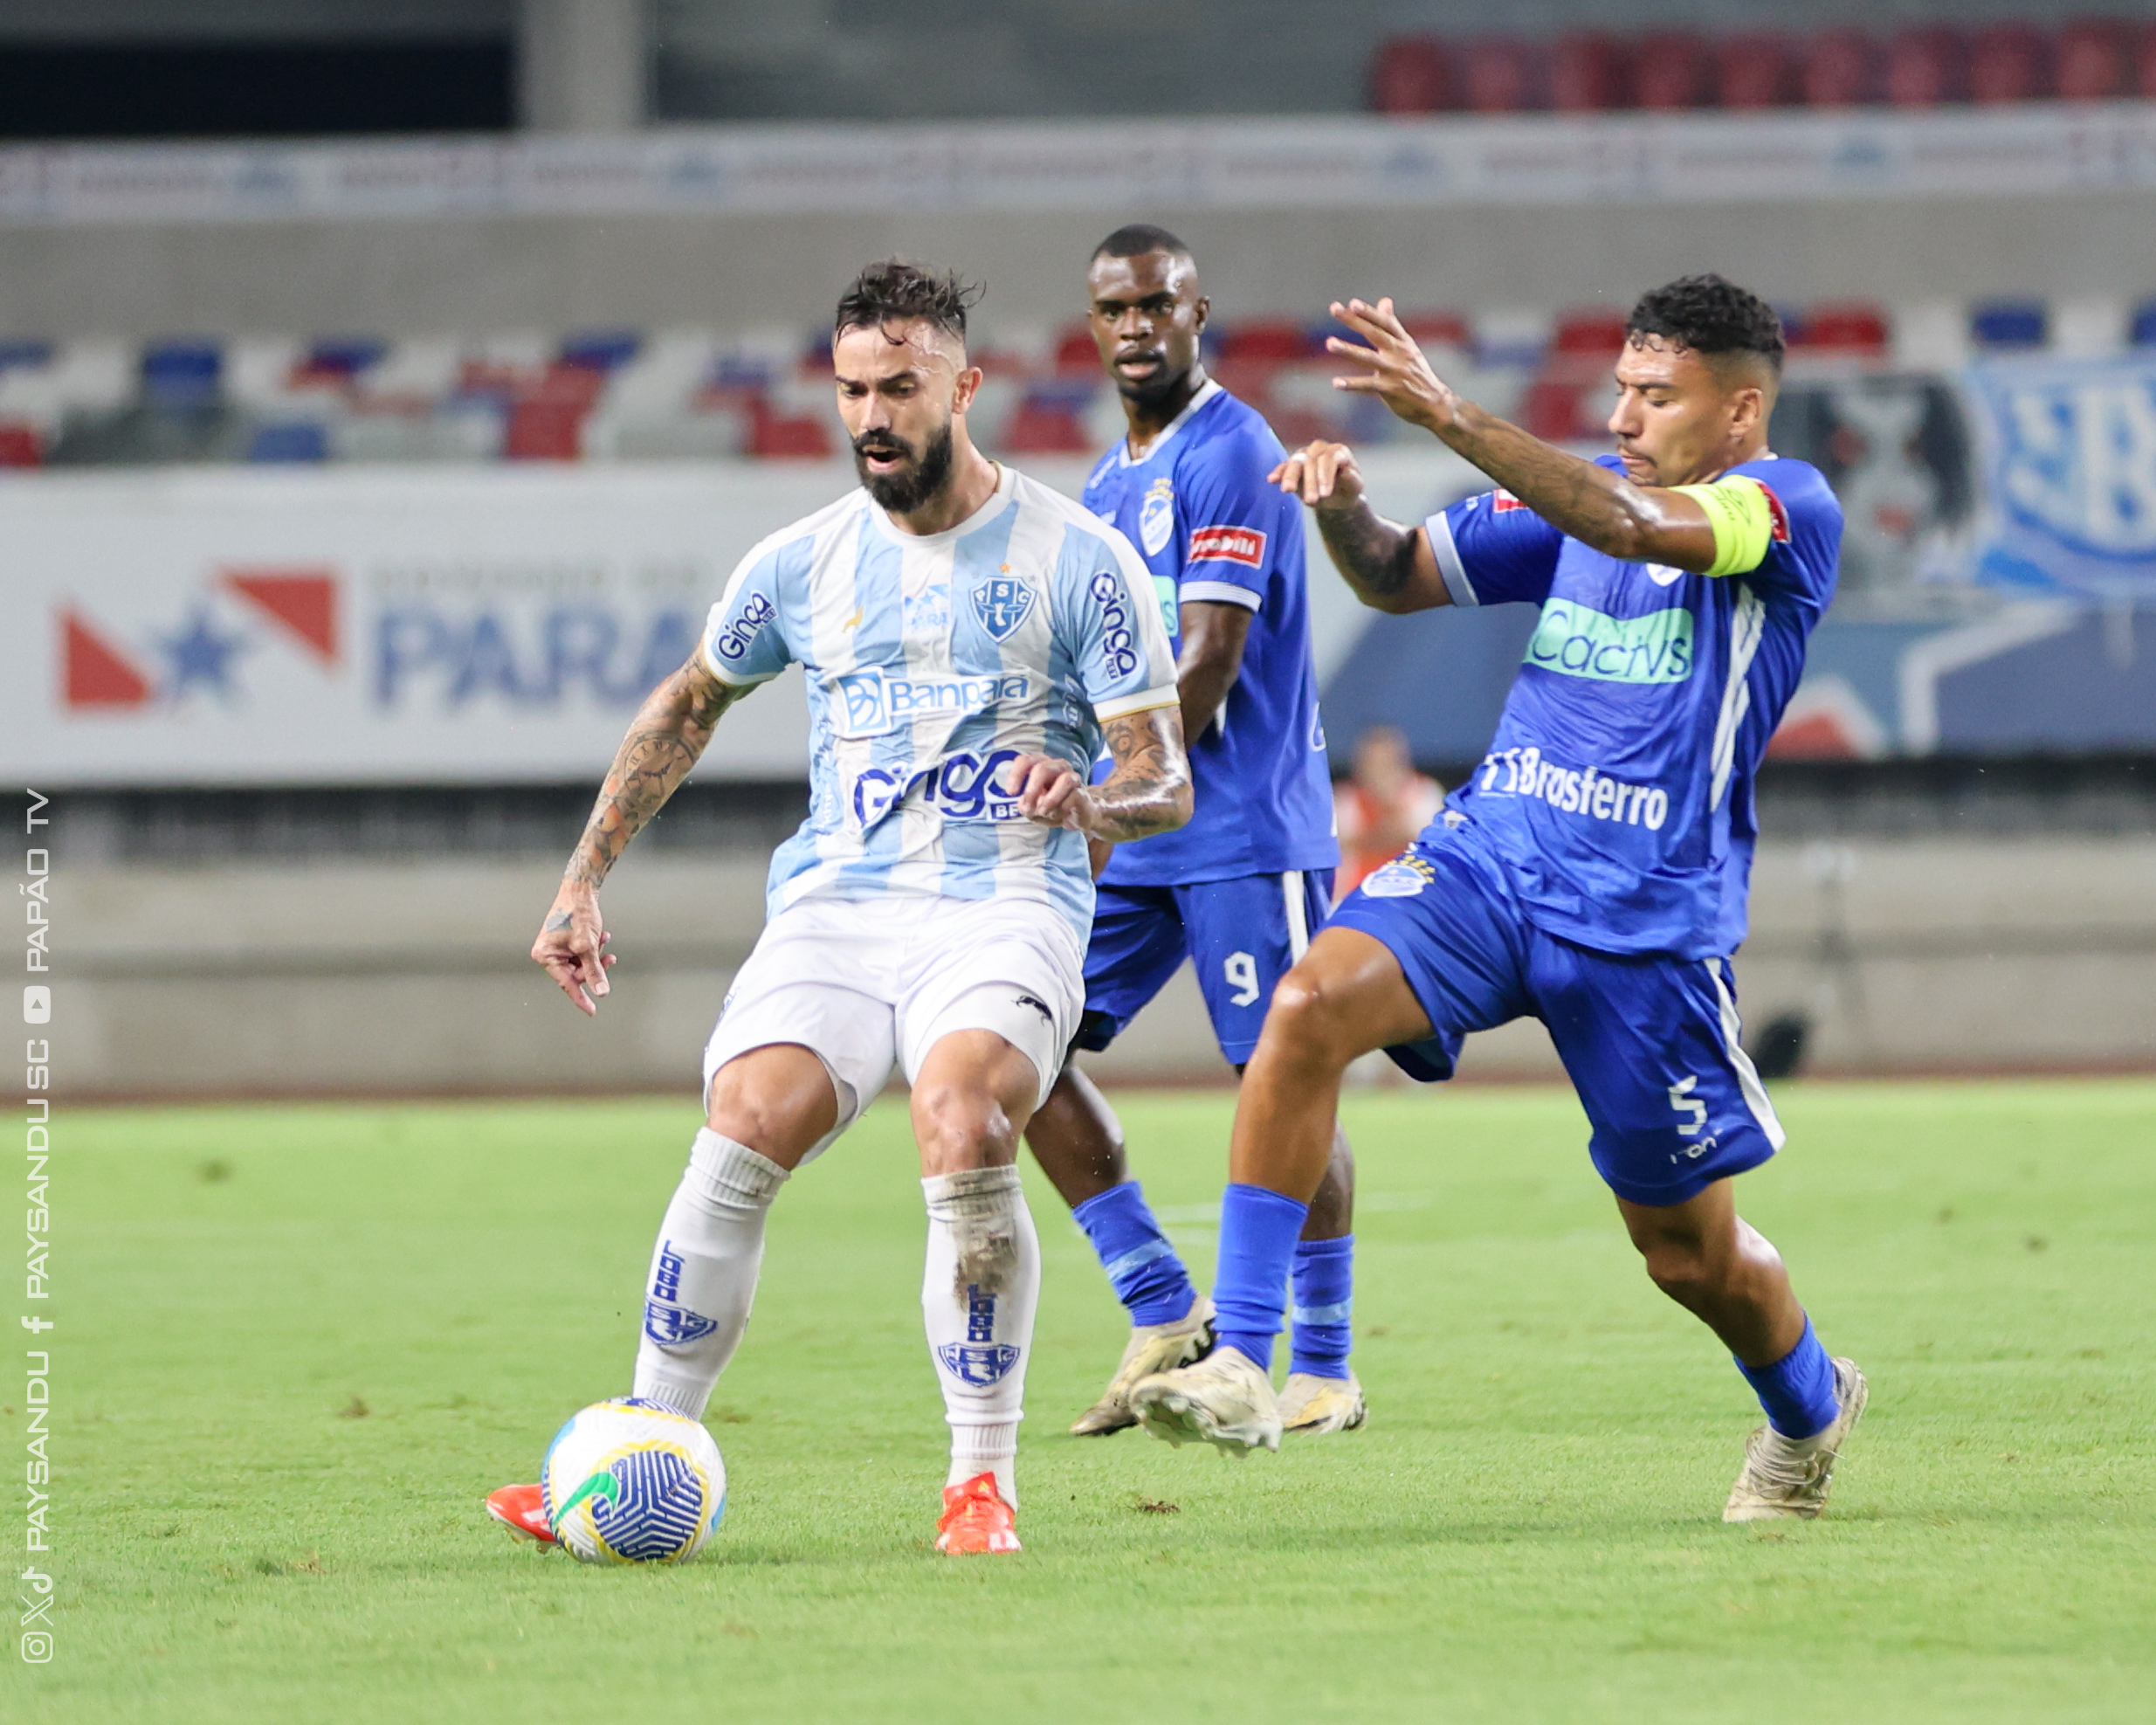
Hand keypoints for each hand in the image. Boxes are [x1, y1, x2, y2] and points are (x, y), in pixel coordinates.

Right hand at [532, 881, 615, 1015]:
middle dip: (594, 967)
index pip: (566, 983)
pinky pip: (582, 953)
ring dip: (596, 956)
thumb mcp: (588, 946)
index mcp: (545, 955)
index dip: (581, 998)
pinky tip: (602, 936)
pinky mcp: (566, 940)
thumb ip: (594, 971)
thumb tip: (600, 991)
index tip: (592, 1011)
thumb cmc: (578, 913)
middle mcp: (548, 952)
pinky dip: (594, 948)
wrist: (580, 889)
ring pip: (582, 963)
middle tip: (609, 958)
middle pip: (576, 973)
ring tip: (605, 943)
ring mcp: (556, 947)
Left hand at [1008, 753, 1095, 832]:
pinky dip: (1063, 808)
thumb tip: (1024, 805)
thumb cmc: (1051, 807)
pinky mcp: (1083, 792)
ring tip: (1044, 812)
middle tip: (1027, 808)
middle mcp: (1057, 766)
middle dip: (1032, 790)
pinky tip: (1060, 815)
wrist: (1077, 816)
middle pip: (1042, 768)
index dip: (1016, 775)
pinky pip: (1074, 796)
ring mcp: (1073, 777)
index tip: (1011, 793)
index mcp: (1041, 765)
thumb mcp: (1033, 809)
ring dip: (1051, 799)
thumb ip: (1025, 806)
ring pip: (1065, 780)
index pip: (1025, 761)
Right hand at [1270, 439, 1367, 512]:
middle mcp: (1320, 449)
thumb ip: (1353, 480)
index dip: (1326, 475)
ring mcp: (1305, 455)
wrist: (1336, 497)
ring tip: (1287, 490)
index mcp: (1338, 451)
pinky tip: (1272, 479)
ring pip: (1296, 462)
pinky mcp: (1293, 464)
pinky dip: (1278, 472)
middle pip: (1311, 461)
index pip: (1329, 459)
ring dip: (1291, 476)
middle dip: (1310, 481)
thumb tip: (1345, 472)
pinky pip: (1284, 466)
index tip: (1325, 494)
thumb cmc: (1347, 491)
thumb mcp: (1355, 489)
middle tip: (1311, 501)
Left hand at [1324, 296, 1459, 431]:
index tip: (1352, 303)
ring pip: (1368, 357)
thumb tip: (1384, 300)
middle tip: (1334, 309)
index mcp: (1403, 342)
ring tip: (1329, 343)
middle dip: (1354, 320)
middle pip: (1374, 333)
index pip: (1385, 322)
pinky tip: (1336, 383)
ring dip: (1348, 349)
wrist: (1436, 403)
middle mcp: (1399, 353)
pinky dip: (1352, 384)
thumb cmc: (1417, 374)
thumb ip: (1392, 326)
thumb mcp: (1408, 347)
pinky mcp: (1391, 389)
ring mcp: (1394, 371)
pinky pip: (1368, 385)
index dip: (1370, 312)